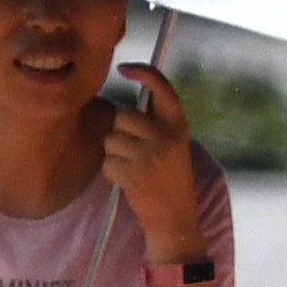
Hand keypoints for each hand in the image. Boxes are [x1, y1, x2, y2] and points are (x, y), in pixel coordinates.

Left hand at [95, 66, 212, 260]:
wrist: (175, 219)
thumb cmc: (170, 179)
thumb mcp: (174, 145)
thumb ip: (157, 121)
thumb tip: (135, 91)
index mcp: (178, 126)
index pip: (163, 88)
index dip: (143, 73)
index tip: (124, 68)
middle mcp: (166, 136)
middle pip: (122, 115)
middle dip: (119, 132)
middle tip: (133, 152)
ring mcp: (150, 154)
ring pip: (111, 139)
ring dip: (114, 155)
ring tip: (132, 170)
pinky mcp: (135, 173)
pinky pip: (107, 162)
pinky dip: (111, 173)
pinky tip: (128, 182)